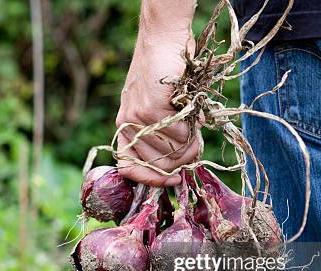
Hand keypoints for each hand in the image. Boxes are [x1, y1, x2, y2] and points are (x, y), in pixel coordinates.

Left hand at [116, 0, 199, 186]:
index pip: (129, 168)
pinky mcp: (151, 109)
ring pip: (173, 152)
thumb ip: (162, 136)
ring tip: (194, 123)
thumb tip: (181, 166)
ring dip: (191, 142)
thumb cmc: (164, 74)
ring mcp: (137, 118)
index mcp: (124, 128)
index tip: (173, 180)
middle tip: (196, 145)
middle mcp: (127, 125)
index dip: (153, 179)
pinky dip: (193, 126)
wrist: (162, 40)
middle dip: (184, 160)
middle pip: (160, 164)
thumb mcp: (156, 108)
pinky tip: (192, 111)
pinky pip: (180, 134)